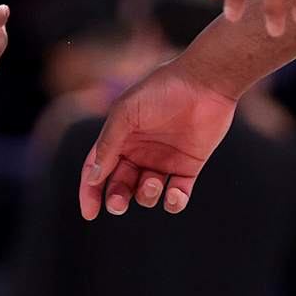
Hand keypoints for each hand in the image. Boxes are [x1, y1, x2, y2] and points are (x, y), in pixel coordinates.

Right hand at [79, 61, 236, 219]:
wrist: (204, 83)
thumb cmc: (161, 91)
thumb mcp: (126, 113)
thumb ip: (108, 144)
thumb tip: (93, 177)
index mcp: (121, 137)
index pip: (98, 169)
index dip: (90, 191)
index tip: (90, 213)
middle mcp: (140, 151)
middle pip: (120, 185)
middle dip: (117, 198)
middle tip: (119, 204)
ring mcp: (164, 161)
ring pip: (147, 194)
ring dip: (146, 196)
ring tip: (153, 183)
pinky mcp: (189, 167)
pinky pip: (177, 195)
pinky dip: (174, 202)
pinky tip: (174, 195)